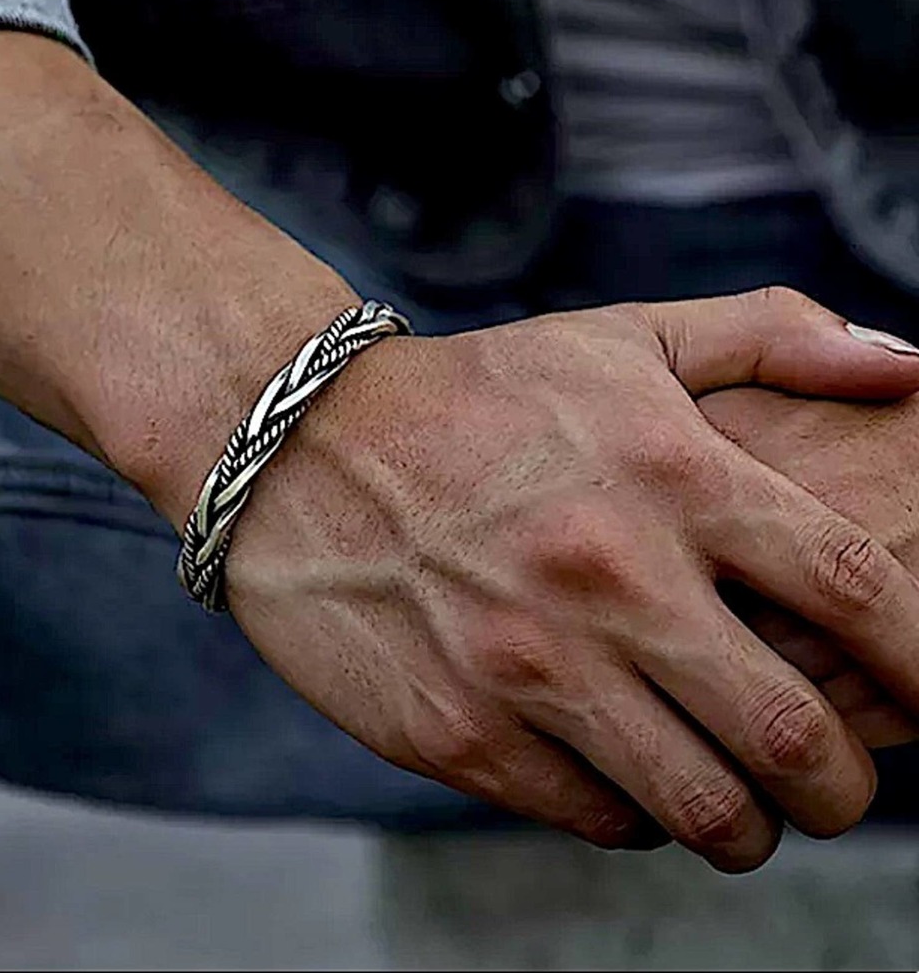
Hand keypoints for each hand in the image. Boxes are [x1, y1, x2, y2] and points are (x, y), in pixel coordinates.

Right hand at [188, 290, 918, 872]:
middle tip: (832, 782)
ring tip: (737, 800)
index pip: (856, 591)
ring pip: (703, 809)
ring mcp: (530, 667)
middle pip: (796, 739)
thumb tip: (909, 365)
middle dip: (843, 787)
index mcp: (669, 476)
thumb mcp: (619, 338)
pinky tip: (623, 773)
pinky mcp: (461, 734)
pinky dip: (635, 814)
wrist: (300, 451)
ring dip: (746, 823)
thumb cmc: (473, 398)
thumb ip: (772, 334)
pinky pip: (595, 816)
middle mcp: (609, 578)